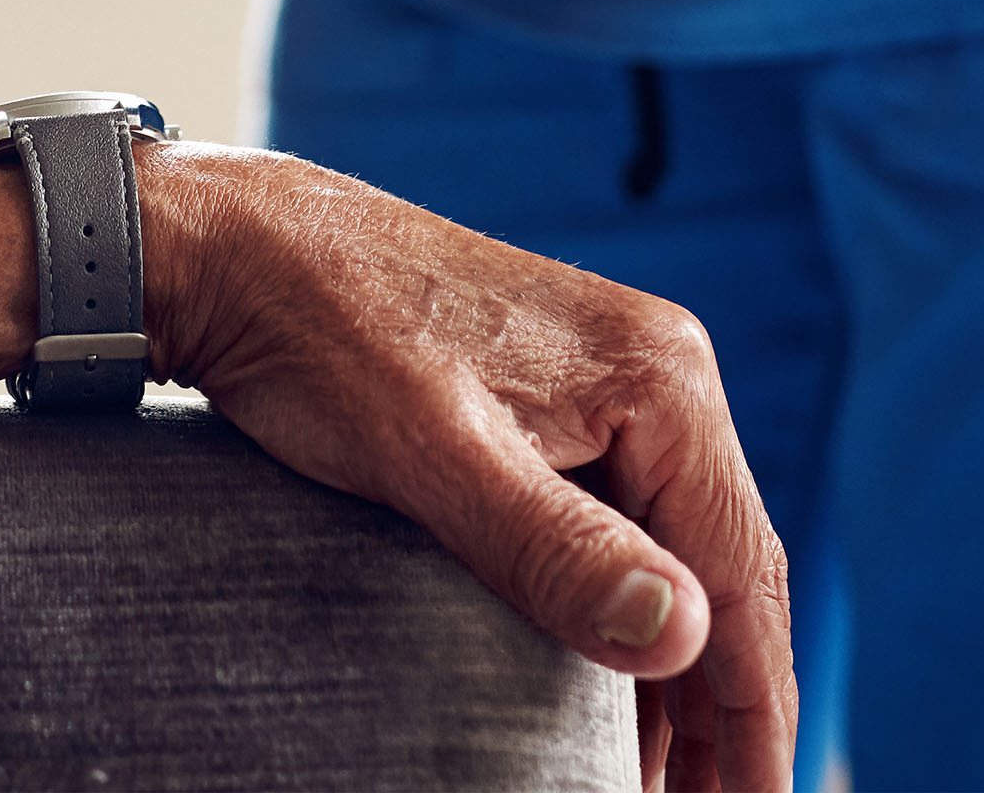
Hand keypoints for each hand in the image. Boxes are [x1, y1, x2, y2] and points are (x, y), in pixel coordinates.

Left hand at [145, 144, 795, 792]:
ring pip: (668, 558)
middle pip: (721, 574)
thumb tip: (682, 634)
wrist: (231, 245)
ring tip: (662, 786)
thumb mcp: (434, 455)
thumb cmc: (321, 331)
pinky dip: (615, 616)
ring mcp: (602, 386)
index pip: (742, 576)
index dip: (753, 711)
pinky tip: (601, 692)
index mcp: (657, 380)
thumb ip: (556, 550)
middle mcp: (652, 375)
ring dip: (670, 676)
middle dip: (721, 712)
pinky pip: (613, 529)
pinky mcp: (547, 403)